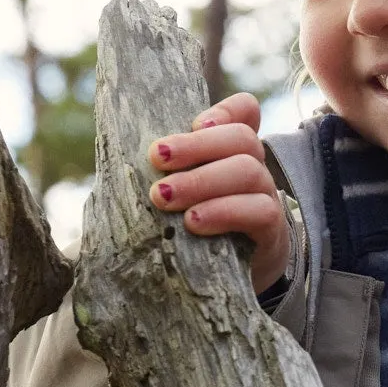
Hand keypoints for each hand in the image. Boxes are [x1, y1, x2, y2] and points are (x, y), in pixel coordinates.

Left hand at [148, 92, 289, 291]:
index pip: (244, 111)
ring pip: (248, 171)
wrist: (233, 276)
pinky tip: (193, 222)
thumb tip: (117, 155)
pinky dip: (223, 212)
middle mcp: (255, 166)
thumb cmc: (196, 228)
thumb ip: (167, 171)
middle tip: (156, 158)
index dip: (223, 111)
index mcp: (233, 150)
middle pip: (241, 138)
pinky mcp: (270, 229)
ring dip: (201, 181)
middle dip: (195, 146)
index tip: (193, 122)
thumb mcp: (181, 194)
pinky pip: (259, 210)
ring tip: (164, 197)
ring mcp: (266, 195)